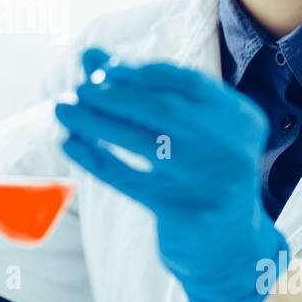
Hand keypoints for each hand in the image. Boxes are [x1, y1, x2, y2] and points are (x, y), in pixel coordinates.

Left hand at [53, 47, 288, 301]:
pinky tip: (70, 144)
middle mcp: (232, 147)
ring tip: (63, 108)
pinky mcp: (185, 212)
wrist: (229, 245)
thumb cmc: (200, 173)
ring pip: (142, 142)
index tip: (103, 68)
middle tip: (79, 88)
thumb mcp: (188, 131)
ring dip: (96, 122)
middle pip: (164, 109)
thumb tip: (89, 56)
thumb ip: (143, 91)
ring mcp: (210, 181)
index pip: (186, 81)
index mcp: (238, 117)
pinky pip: (129, 179)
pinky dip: (95, 159)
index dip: (140, 71)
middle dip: (115, 94)